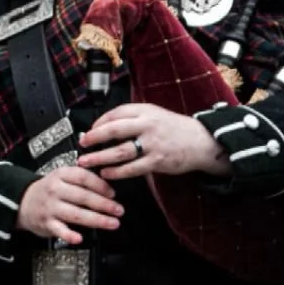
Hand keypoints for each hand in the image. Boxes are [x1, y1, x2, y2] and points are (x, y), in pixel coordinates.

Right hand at [16, 165, 122, 244]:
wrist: (23, 201)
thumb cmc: (49, 190)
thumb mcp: (62, 176)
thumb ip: (82, 179)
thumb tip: (108, 188)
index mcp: (61, 175)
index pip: (84, 177)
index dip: (101, 185)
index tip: (113, 194)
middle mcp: (55, 190)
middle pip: (83, 197)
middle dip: (104, 205)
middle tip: (119, 210)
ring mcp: (50, 207)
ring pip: (76, 214)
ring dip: (96, 220)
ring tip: (112, 223)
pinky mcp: (46, 223)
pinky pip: (59, 230)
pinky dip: (69, 235)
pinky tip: (79, 238)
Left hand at [77, 103, 228, 180]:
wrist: (201, 141)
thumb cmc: (174, 129)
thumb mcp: (154, 115)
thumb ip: (133, 119)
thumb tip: (105, 127)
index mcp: (146, 111)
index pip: (116, 113)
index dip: (98, 122)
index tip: (88, 131)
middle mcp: (148, 125)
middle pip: (114, 129)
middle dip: (94, 137)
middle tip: (82, 144)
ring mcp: (153, 144)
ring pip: (121, 151)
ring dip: (100, 157)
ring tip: (87, 161)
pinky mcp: (157, 161)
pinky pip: (132, 168)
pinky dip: (117, 172)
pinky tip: (107, 173)